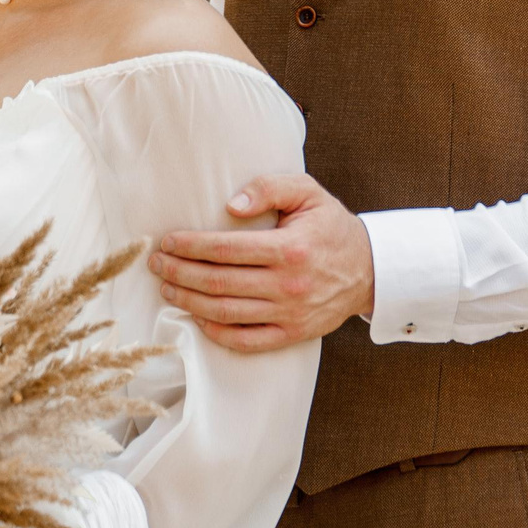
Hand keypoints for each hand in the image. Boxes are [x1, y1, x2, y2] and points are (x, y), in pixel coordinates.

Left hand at [149, 173, 374, 351]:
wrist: (370, 270)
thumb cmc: (332, 227)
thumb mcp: (309, 193)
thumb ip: (270, 187)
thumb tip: (230, 205)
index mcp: (289, 248)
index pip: (225, 249)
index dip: (189, 246)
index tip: (167, 241)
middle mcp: (288, 285)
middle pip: (217, 282)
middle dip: (178, 272)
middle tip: (156, 264)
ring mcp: (289, 314)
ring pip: (224, 313)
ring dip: (188, 301)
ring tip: (167, 288)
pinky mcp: (291, 335)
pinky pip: (245, 340)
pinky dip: (215, 331)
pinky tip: (197, 316)